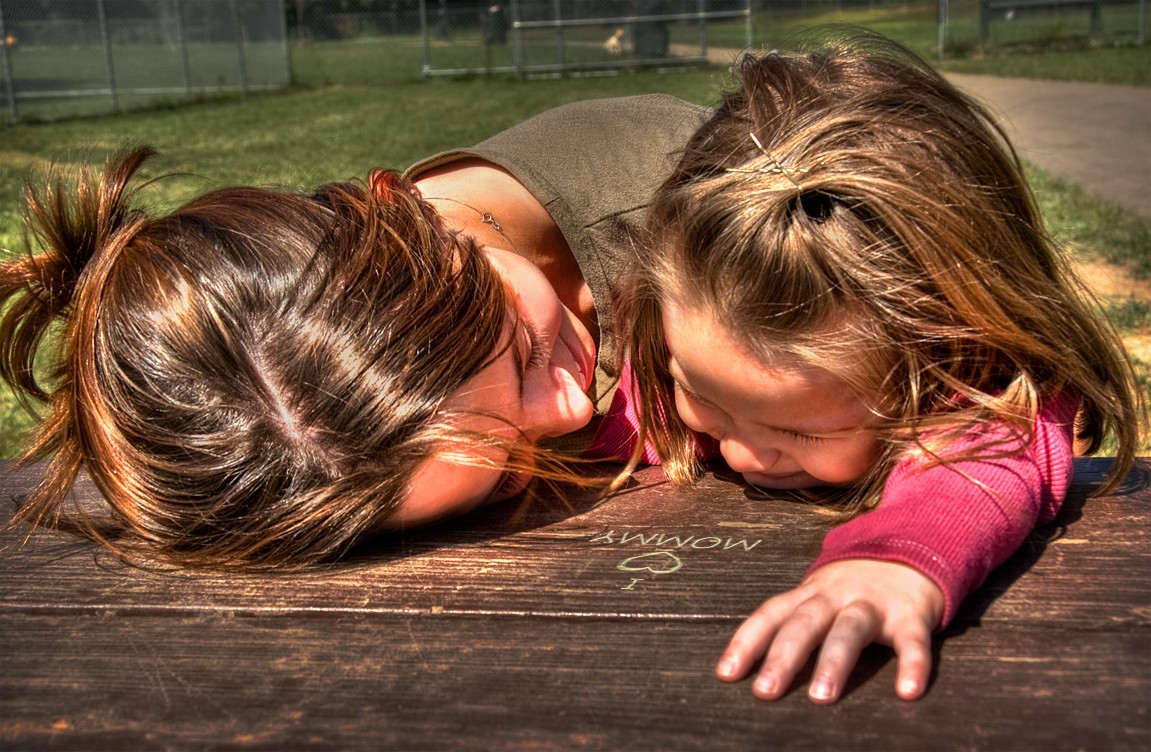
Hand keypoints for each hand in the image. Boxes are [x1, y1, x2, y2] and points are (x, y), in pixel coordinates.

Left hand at [716, 559, 944, 703]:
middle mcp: (836, 596)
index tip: (726, 674)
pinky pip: (912, 640)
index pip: (771, 614)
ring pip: (849, 630)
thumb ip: (793, 621)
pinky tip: (907, 691)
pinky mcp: (911, 614)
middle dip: (783, 657)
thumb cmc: (854, 586)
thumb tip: (753, 663)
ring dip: (833, 662)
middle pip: (804, 624)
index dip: (747, 642)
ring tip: (820, 697)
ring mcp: (873, 603)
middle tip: (765, 692)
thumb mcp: (819, 594)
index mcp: (809, 593)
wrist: (911, 550)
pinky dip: (912, 665)